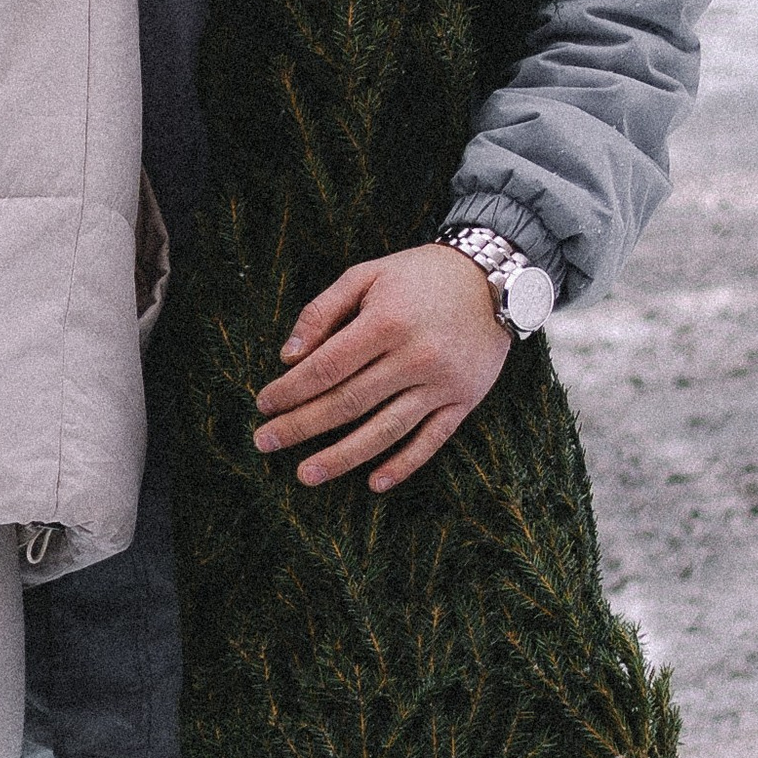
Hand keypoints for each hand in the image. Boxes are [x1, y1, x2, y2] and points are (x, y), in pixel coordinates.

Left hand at [251, 243, 511, 493]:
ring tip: (306, 475)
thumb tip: (288, 356)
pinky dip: (403, 465)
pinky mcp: (464, 400)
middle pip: (348, 402)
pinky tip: (374, 482)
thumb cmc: (418, 275)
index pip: (327, 367)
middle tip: (264, 443)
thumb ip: (322, 311)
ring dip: (343, 457)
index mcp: (386, 322)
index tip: (264, 404)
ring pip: (385, 430)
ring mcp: (441, 383)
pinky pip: (431, 441)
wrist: (493, 278)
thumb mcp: (366, 275)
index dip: (291, 389)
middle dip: (301, 426)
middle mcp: (414, 357)